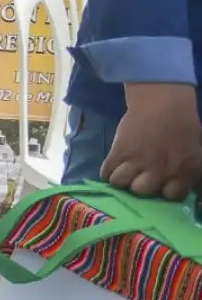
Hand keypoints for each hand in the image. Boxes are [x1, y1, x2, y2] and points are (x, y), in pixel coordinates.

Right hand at [100, 83, 201, 200]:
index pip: (172, 196)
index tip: (160, 183)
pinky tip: (112, 166)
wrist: (162, 103)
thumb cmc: (182, 125)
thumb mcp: (196, 152)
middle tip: (139, 175)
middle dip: (139, 184)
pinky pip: (106, 172)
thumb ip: (190, 171)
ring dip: (121, 178)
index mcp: (184, 171)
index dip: (164, 190)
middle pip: (142, 191)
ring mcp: (138, 162)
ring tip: (123, 171)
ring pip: (121, 183)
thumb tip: (186, 186)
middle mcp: (161, 171)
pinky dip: (107, 171)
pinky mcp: (119, 152)